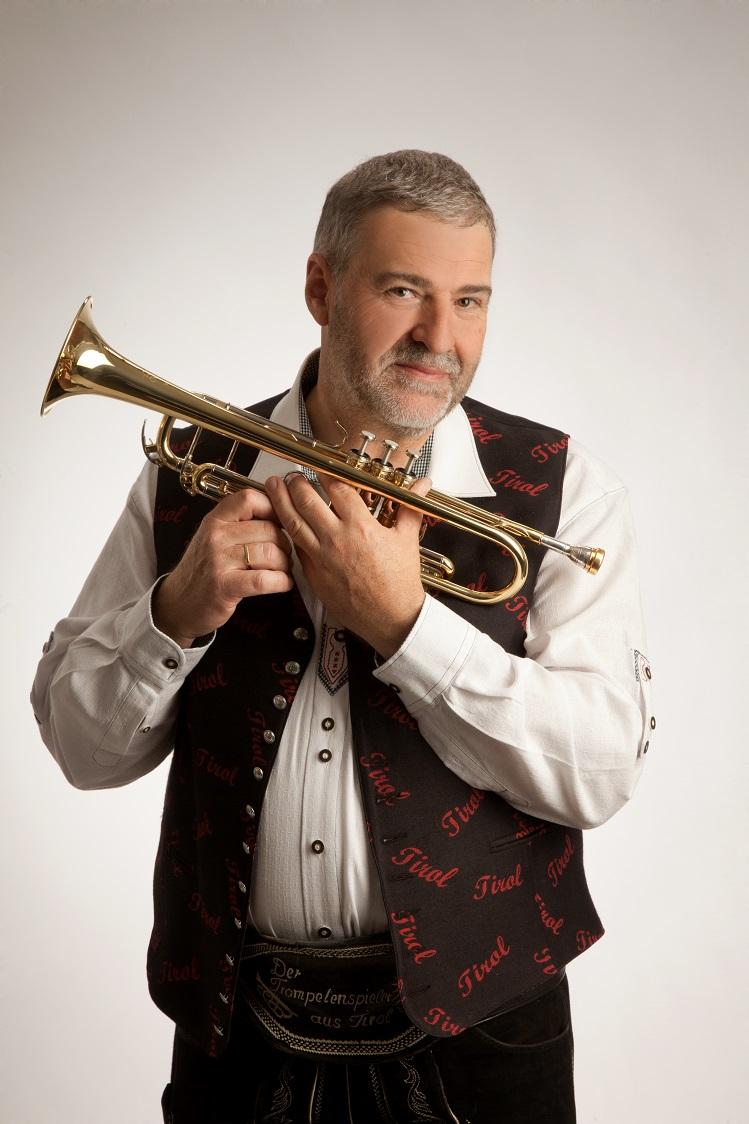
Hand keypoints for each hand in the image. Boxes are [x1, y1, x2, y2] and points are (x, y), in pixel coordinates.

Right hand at [153, 488, 292, 647]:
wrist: (179, 602)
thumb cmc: (204, 570)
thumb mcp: (215, 537)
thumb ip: (241, 523)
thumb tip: (280, 512)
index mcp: (215, 520)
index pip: (250, 498)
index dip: (273, 508)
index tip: (281, 522)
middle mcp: (215, 536)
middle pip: (268, 529)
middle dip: (285, 543)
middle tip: (285, 555)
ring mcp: (218, 561)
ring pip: (270, 552)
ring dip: (284, 564)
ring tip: (281, 570)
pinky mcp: (225, 586)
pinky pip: (264, 579)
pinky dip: (281, 582)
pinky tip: (282, 583)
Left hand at [266, 472, 428, 658]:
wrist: (391, 618)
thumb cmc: (399, 582)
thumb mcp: (407, 539)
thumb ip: (410, 507)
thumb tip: (422, 486)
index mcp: (361, 527)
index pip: (336, 489)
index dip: (325, 472)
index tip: (320, 466)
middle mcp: (337, 539)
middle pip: (307, 501)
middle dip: (296, 483)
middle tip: (292, 475)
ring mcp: (322, 557)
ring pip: (293, 522)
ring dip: (280, 502)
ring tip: (273, 488)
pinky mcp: (313, 574)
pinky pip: (296, 547)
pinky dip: (288, 531)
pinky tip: (285, 522)